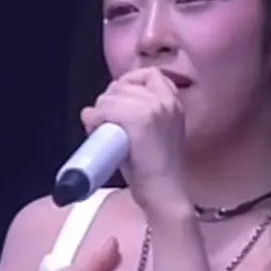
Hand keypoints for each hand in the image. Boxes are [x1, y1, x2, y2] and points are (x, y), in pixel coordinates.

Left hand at [81, 68, 188, 216]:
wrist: (164, 195)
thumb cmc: (155, 174)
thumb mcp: (156, 137)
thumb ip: (139, 118)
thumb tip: (99, 109)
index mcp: (174, 104)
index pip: (150, 75)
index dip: (129, 83)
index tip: (119, 102)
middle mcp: (167, 101)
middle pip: (123, 84)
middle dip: (108, 101)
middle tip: (105, 124)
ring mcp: (154, 109)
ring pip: (111, 96)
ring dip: (99, 113)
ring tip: (100, 133)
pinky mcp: (140, 120)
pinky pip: (107, 109)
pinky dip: (96, 119)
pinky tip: (96, 133)